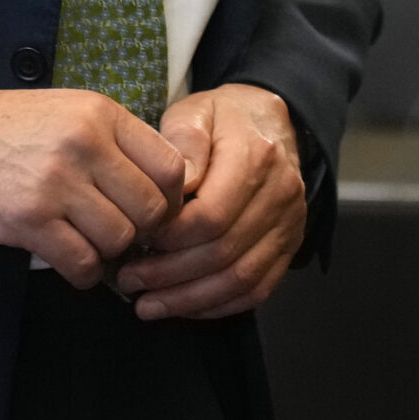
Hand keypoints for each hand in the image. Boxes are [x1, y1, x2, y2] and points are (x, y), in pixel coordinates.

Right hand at [0, 82, 186, 288]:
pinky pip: (82, 263)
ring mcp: (56, 182)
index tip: (155, 212)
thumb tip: (157, 187)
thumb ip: (110, 140)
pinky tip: (70, 263)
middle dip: (144, 233)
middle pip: (153, 208)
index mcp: (100, 112)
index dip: (171, 199)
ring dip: (109, 253)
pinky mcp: (27, 220)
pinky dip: (83, 273)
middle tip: (124, 238)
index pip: (171, 166)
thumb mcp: (63, 111)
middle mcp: (85, 143)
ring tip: (89, 246)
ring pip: (120, 239)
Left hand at [115, 83, 307, 320]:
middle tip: (129, 281)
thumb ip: (183, 143)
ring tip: (147, 305)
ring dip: (189, 299)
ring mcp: (290, 223)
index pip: (211, 216)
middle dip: (170, 275)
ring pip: (240, 279)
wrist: (268, 119)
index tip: (135, 241)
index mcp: (256, 157)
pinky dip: (218, 306)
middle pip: (223, 253)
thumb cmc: (222, 118)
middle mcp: (280, 194)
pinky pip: (257, 289)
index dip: (169, 238)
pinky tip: (184, 307)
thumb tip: (176, 189)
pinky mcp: (289, 244)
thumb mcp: (195, 112)